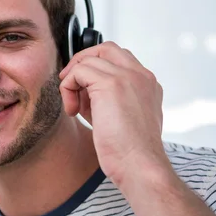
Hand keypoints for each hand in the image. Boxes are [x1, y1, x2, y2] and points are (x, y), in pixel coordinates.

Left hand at [58, 41, 167, 185]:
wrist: (139, 166)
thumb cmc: (129, 151)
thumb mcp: (119, 118)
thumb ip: (104, 99)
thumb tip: (80, 90)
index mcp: (147, 84)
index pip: (118, 59)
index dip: (95, 70)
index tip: (83, 92)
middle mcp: (141, 76)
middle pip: (105, 49)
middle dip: (82, 63)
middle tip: (70, 87)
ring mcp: (128, 77)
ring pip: (88, 60)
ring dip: (72, 81)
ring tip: (73, 107)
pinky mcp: (111, 83)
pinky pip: (78, 71)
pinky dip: (68, 88)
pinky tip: (72, 111)